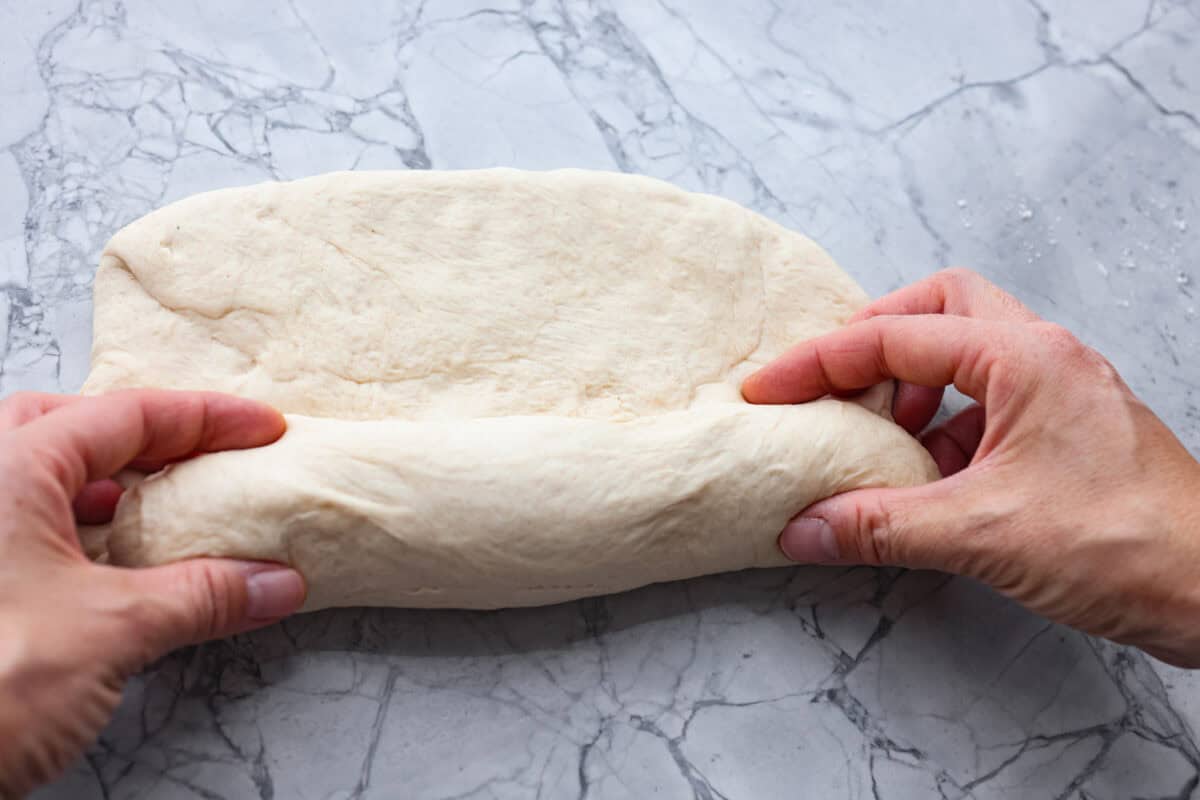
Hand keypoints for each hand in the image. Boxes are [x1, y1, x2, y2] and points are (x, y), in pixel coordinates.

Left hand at [0, 390, 306, 795]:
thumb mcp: (110, 631)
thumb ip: (201, 597)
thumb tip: (275, 582)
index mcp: (7, 466)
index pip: (126, 414)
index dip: (207, 418)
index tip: (263, 430)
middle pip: (71, 427)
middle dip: (145, 437)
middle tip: (205, 457)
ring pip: (42, 480)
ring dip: (112, 490)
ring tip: (169, 513)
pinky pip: (28, 531)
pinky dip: (81, 535)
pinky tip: (116, 570)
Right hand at [743, 268, 1199, 667]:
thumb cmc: (1130, 544)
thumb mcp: (982, 533)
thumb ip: (881, 526)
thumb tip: (804, 527)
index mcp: (1024, 357)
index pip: (896, 336)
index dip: (819, 363)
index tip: (769, 390)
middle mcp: (1044, 358)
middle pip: (940, 307)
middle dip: (876, 337)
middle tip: (831, 381)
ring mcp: (1059, 394)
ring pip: (966, 353)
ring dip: (911, 386)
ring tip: (872, 435)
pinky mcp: (1064, 434)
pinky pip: (986, 406)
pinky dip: (941, 430)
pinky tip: (920, 478)